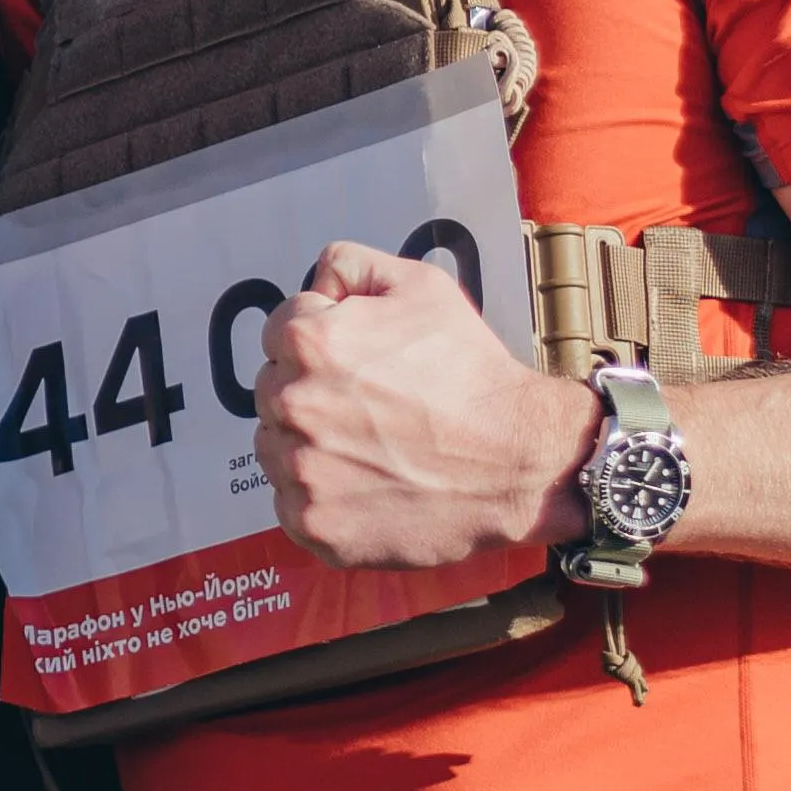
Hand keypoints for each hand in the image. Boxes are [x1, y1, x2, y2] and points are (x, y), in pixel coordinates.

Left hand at [253, 243, 593, 576]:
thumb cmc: (472, 374)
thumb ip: (351, 266)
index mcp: (309, 342)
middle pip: (273, 390)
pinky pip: (291, 504)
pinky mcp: (314, 524)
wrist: (517, 461)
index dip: (321, 340)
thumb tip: (316, 283)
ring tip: (370, 446)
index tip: (357, 361)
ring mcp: (300, 471)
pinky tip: (367, 484)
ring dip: (308, 444)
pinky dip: (320, 497)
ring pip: (276, 448)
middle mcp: (293, 405)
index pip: (278, 332)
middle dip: (311, 391)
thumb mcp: (421, 286)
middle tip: (371, 405)